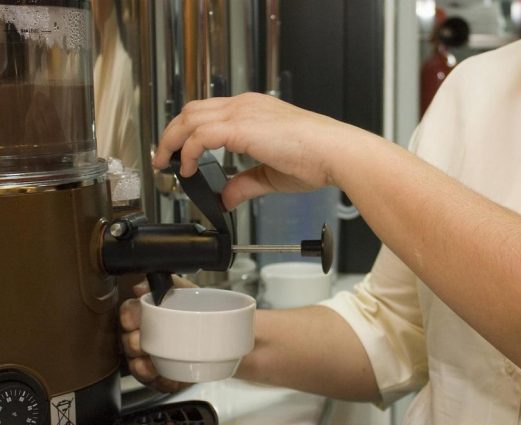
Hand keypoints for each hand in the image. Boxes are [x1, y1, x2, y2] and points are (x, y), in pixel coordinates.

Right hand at [120, 276, 196, 392]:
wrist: (226, 334)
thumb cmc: (201, 309)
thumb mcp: (188, 292)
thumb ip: (168, 283)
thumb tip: (141, 287)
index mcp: (147, 314)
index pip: (128, 314)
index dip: (128, 317)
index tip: (133, 321)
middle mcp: (146, 336)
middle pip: (128, 342)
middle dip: (133, 344)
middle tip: (142, 344)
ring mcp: (154, 358)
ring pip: (138, 366)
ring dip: (142, 368)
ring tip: (151, 367)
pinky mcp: (165, 376)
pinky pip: (157, 384)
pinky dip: (161, 383)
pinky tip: (168, 380)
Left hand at [152, 93, 359, 209]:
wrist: (335, 153)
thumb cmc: (317, 158)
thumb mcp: (272, 175)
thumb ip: (245, 184)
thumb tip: (226, 198)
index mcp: (254, 110)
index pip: (209, 112)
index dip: (189, 132)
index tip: (180, 154)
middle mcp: (245, 106)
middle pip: (191, 110)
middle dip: (172, 134)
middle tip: (163, 158)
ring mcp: (242, 113)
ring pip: (189, 118)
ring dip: (172, 141)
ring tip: (165, 163)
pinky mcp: (240, 127)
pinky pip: (200, 135)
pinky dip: (188, 152)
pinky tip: (188, 169)